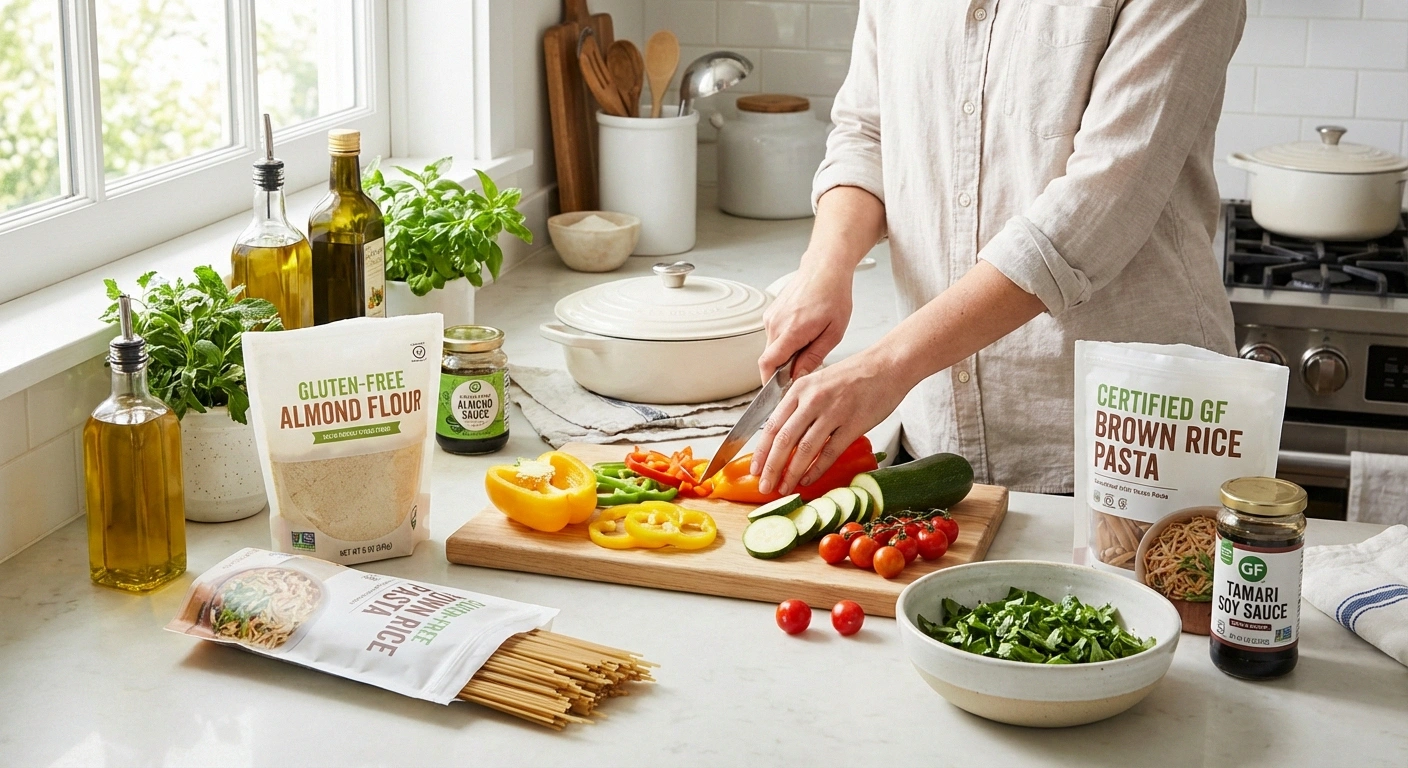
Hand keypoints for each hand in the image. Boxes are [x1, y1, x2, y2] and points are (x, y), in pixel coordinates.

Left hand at [751, 347, 908, 494]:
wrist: (887, 365)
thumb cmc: (854, 376)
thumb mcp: (818, 382)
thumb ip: (800, 404)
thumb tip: (784, 435)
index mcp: (800, 389)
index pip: (772, 425)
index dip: (761, 451)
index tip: (755, 469)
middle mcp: (813, 399)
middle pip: (784, 440)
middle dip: (771, 467)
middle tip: (765, 486)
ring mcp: (833, 412)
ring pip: (804, 449)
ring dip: (791, 473)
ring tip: (785, 488)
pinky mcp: (853, 424)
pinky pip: (830, 452)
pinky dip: (816, 470)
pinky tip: (808, 480)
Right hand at [758, 262, 852, 382]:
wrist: (825, 268)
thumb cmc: (833, 295)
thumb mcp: (833, 333)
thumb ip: (813, 358)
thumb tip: (798, 377)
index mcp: (791, 330)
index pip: (768, 364)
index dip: (769, 382)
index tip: (775, 392)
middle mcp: (775, 323)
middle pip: (770, 358)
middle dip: (782, 369)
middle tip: (804, 366)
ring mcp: (771, 317)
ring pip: (772, 347)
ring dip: (786, 353)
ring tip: (809, 342)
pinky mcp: (771, 312)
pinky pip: (773, 335)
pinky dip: (785, 341)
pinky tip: (803, 332)